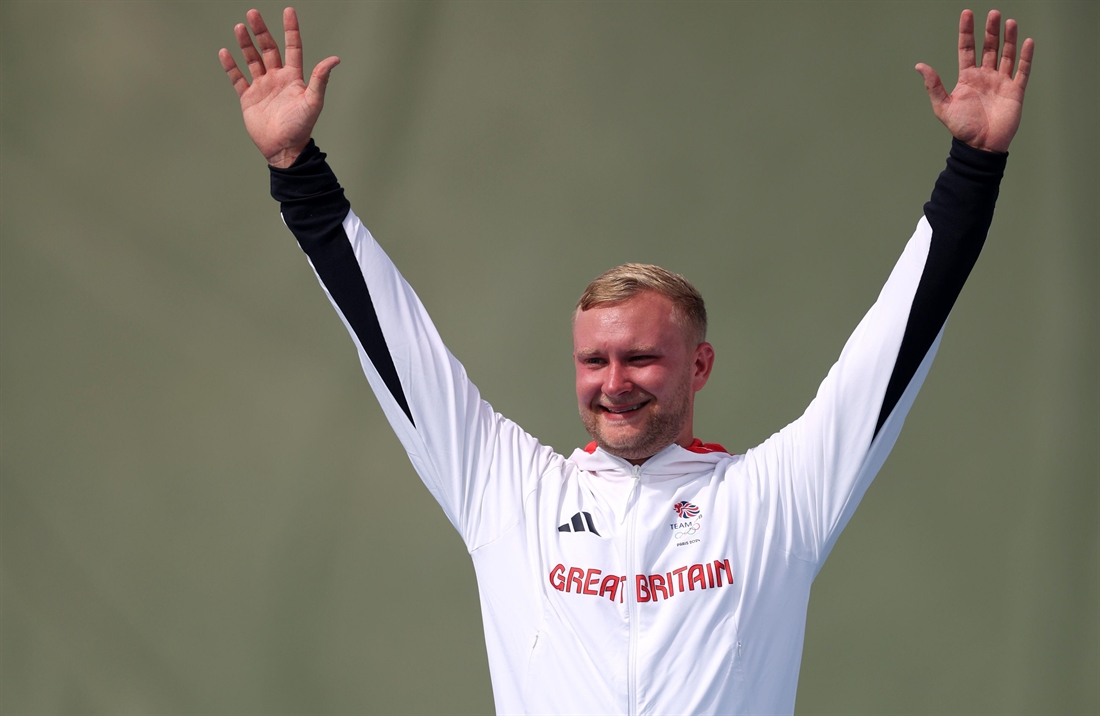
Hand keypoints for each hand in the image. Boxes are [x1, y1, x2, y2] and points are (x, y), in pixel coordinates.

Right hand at [218, 8, 339, 166]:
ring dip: (246, 44)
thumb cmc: (301, 127)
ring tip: (239, 27)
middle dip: (261, 31)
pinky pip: (238, 78)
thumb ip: (320, 79)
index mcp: (293, 78)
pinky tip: (225, 52)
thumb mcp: (313, 101)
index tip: (288, 11)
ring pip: (252, 60)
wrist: (284, 148)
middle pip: (268, 49)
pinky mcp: (248, 98)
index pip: (292, 47)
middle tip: (252, 13)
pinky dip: (231, 66)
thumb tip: (334, 59)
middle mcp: (277, 79)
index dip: (291, 30)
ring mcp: (262, 87)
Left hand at [916, 9, 1033, 152]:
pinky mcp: (1015, 91)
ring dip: (1009, 38)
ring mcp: (1001, 82)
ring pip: (1006, 54)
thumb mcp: (943, 106)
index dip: (967, 32)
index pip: (967, 49)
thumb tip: (920, 66)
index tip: (967, 14)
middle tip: (992, 13)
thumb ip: (934, 85)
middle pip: (989, 47)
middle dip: (990, 31)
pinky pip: (1022, 70)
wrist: (980, 146)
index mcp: (967, 78)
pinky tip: (1027, 42)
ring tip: (1009, 22)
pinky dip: (1025, 56)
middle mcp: (985, 76)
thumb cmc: (961, 128)